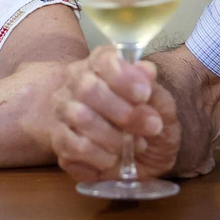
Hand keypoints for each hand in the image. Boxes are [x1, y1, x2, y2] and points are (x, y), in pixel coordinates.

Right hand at [50, 45, 180, 182]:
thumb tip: (147, 70)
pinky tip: (114, 159)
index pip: (103, 60)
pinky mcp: (59, 141)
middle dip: (123, 111)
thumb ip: (154, 89)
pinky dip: (100, 157)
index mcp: (100, 65)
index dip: (124, 77)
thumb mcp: (161, 106)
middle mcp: (76, 83)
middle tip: (151, 127)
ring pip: (81, 118)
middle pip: (88, 88)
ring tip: (137, 145)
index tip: (145, 95)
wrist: (140, 158)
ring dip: (115, 137)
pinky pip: (75, 148)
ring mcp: (63, 111)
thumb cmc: (147, 122)